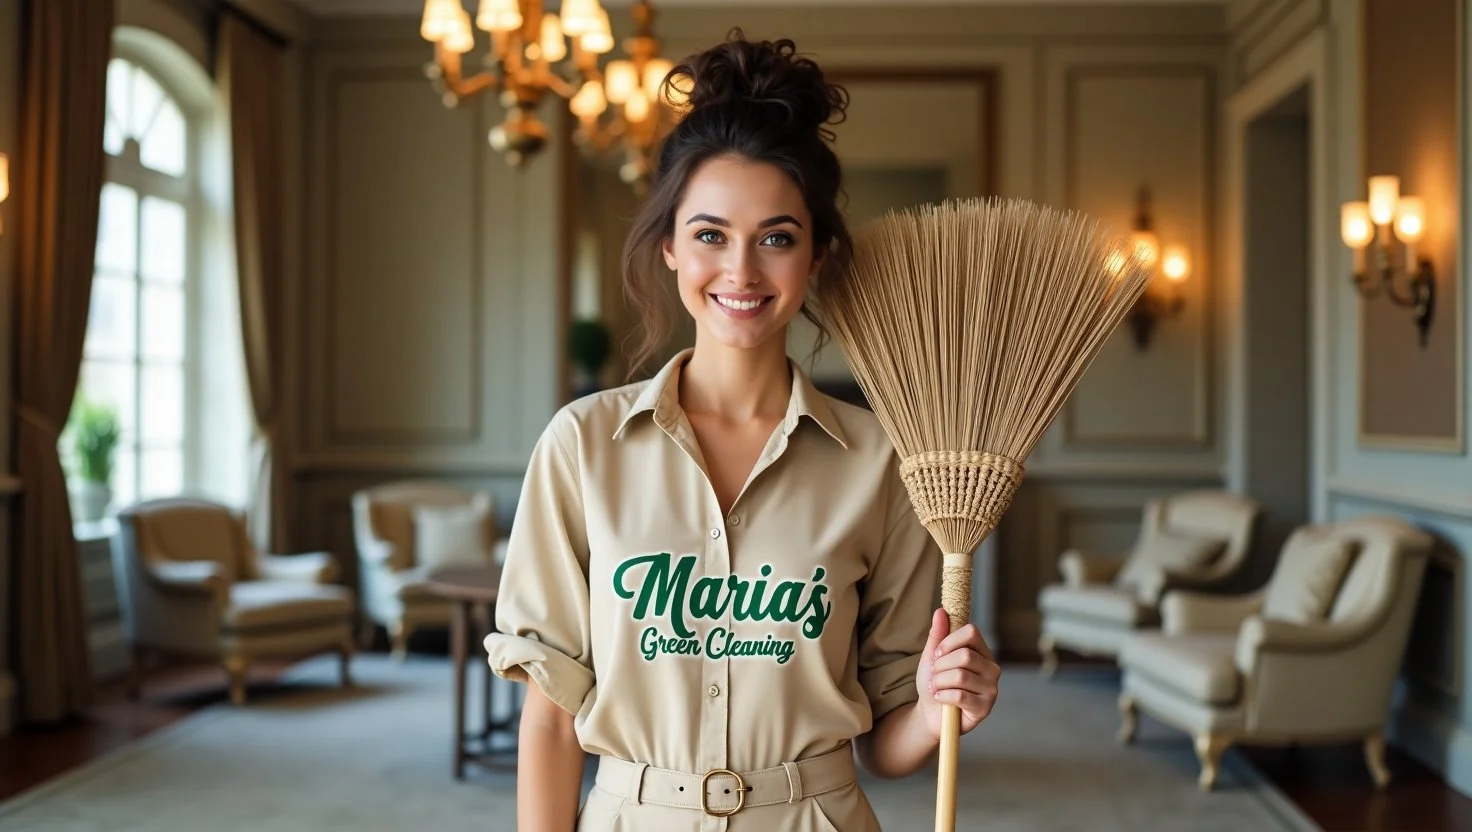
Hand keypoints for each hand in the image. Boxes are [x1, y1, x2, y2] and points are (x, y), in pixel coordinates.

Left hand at [915, 608, 999, 738]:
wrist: (930, 713)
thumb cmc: (935, 683)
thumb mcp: (932, 657)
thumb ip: (937, 635)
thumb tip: (941, 611)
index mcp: (982, 652)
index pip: (971, 632)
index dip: (949, 641)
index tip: (938, 653)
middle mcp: (992, 668)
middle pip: (964, 655)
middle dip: (941, 666)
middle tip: (935, 677)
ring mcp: (991, 689)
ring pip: (960, 676)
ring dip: (939, 683)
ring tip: (937, 688)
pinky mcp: (985, 708)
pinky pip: (959, 695)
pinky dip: (942, 696)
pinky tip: (941, 699)